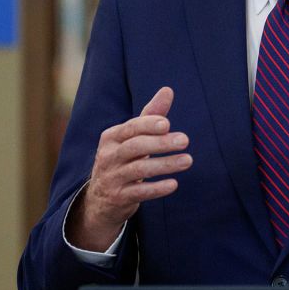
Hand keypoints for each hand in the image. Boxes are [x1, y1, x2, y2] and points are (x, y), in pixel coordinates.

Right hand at [67, 87, 191, 250]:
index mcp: (111, 137)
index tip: (168, 124)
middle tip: (185, 140)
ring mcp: (112, 178)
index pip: (130, 128)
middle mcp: (109, 156)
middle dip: (160, 143)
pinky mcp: (119, 197)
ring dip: (165, 164)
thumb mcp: (132, 138)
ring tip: (188, 160)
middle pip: (135, 146)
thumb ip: (150, 116)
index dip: (148, 125)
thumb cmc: (123, 160)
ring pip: (139, 169)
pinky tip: (174, 184)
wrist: (101, 199)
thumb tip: (168, 90)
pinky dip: (156, 188)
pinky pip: (139, 192)